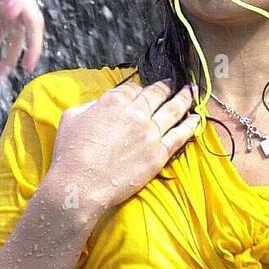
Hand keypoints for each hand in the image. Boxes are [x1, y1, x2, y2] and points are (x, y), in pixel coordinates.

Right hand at [45, 77, 200, 222]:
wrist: (80, 185)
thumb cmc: (71, 154)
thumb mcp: (72, 117)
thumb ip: (91, 106)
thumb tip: (101, 105)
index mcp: (114, 101)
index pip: (132, 88)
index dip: (138, 88)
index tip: (143, 89)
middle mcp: (136, 113)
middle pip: (156, 94)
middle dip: (166, 87)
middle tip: (175, 83)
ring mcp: (150, 133)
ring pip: (174, 110)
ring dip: (184, 99)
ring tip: (192, 92)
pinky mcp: (158, 154)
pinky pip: (180, 136)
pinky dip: (190, 125)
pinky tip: (197, 118)